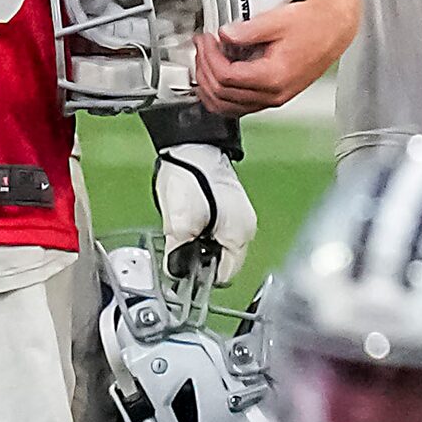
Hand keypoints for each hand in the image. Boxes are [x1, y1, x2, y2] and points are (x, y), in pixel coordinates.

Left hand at [154, 145, 256, 286]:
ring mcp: (240, 217)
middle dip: (199, 258)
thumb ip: (179, 253)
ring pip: (217, 246)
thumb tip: (176, 272)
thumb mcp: (177, 224)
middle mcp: (246, 229)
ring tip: (183, 227)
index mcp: (240, 236)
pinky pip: (216, 231)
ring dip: (199, 244)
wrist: (191, 146)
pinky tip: (189, 219)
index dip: (201, 275)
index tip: (183, 266)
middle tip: (179, 243)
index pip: (223, 275)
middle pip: (222, 261)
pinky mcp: (230, 208)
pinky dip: (201, 231)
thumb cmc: (189, 178)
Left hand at [197, 0, 357, 115]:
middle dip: (205, 70)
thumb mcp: (275, 21)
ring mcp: (274, 98)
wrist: (333, 28)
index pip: (226, 77)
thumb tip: (223, 36)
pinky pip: (238, 107)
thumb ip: (245, 31)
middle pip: (223, 95)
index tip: (206, 41)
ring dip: (209, 88)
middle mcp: (274, 94)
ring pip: (228, 107)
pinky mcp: (274, 96)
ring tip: (205, 64)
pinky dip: (222, 97)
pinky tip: (216, 80)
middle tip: (202, 48)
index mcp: (274, 76)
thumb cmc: (312, 25)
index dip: (209, 57)